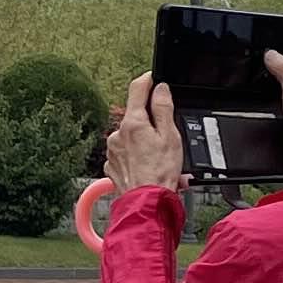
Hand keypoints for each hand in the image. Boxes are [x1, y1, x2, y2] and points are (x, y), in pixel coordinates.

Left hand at [105, 75, 184, 192]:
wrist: (146, 204)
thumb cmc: (159, 174)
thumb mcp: (170, 136)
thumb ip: (163, 109)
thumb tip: (160, 89)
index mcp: (132, 123)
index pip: (137, 90)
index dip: (147, 80)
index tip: (153, 78)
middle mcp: (117, 134)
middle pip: (135, 116)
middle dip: (151, 122)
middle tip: (166, 136)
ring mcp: (112, 151)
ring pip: (131, 137)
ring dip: (145, 143)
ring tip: (162, 160)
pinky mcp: (112, 165)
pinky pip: (127, 155)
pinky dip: (138, 158)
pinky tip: (151, 168)